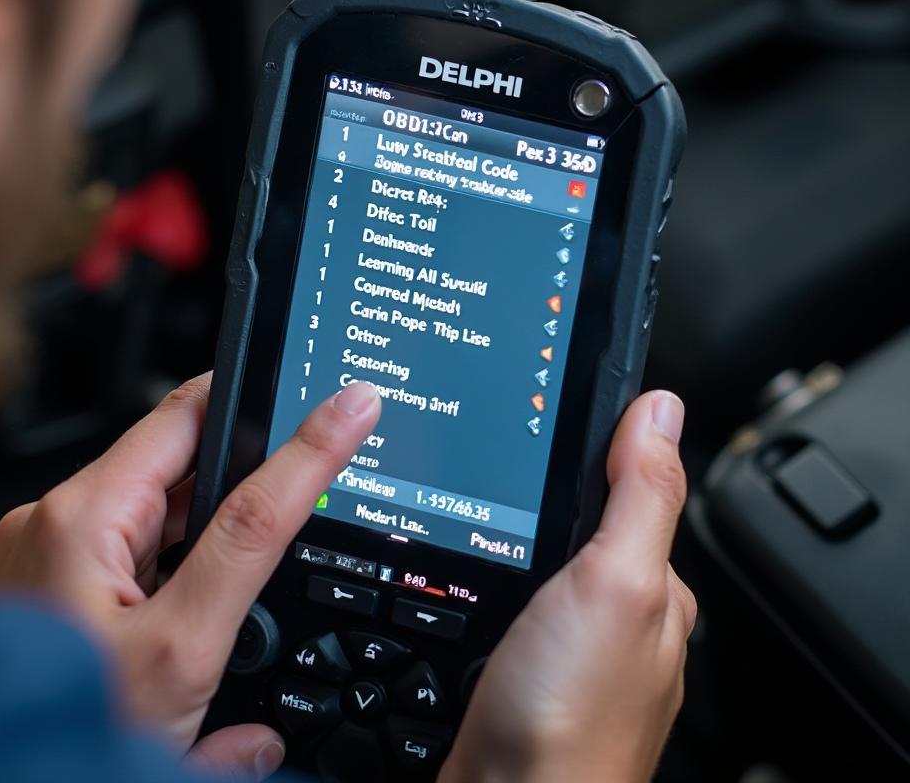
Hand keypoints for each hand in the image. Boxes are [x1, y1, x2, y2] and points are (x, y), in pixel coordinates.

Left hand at [0, 375, 381, 779]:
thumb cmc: (48, 734)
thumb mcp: (178, 651)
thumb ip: (253, 573)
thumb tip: (319, 498)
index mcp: (82, 516)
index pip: (197, 423)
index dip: (278, 411)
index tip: (347, 404)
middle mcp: (58, 519)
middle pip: (180, 460)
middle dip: (240, 473)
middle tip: (304, 471)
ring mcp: (54, 550)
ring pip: (161, 505)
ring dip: (208, 518)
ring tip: (229, 572)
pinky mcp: (58, 581)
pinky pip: (135, 540)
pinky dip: (177, 552)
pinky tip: (193, 598)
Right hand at [440, 391, 695, 782]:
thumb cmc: (570, 720)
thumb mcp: (619, 583)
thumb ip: (641, 496)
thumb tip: (660, 410)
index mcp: (653, 589)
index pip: (634, 488)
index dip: (600, 442)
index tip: (555, 403)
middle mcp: (615, 619)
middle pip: (582, 526)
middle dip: (546, 491)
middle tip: (501, 446)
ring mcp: (564, 647)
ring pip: (539, 564)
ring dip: (510, 533)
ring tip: (474, 494)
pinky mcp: (517, 669)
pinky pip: (509, 600)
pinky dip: (488, 574)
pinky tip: (463, 569)